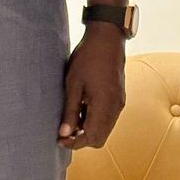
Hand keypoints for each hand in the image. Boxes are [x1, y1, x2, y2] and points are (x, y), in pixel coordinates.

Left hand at [58, 23, 125, 149]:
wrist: (107, 36)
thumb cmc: (88, 57)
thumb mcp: (73, 84)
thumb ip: (70, 111)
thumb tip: (64, 134)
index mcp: (104, 105)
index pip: (91, 138)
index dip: (74, 143)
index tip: (59, 139)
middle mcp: (115, 107)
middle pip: (100, 138)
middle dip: (82, 139)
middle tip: (65, 130)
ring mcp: (119, 101)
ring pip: (105, 128)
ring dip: (89, 129)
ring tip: (72, 116)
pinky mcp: (119, 95)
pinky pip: (109, 117)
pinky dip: (96, 119)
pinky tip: (83, 107)